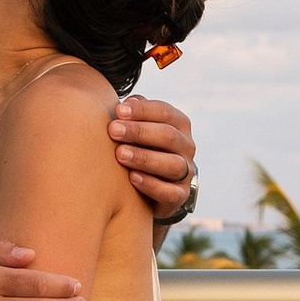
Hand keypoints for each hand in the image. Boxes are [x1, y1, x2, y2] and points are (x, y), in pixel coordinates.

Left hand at [108, 93, 197, 224]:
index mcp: (179, 124)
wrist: (154, 184)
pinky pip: (170, 192)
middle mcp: (186, 146)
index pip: (165, 112)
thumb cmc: (142, 145)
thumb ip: (134, 113)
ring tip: (120, 154)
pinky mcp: (179, 195)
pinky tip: (132, 178)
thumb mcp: (140, 125)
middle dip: (139, 132)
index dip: (142, 110)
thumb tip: (124, 105)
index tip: (118, 111)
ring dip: (144, 158)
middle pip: (168, 136)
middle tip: (113, 130)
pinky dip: (151, 185)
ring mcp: (186, 172)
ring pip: (172, 164)